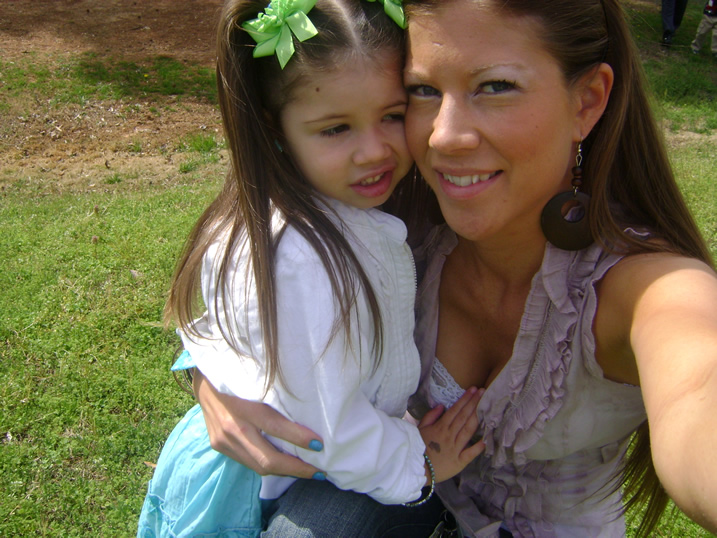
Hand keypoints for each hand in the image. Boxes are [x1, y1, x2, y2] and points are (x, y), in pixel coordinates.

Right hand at [193, 370, 323, 477]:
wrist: (204, 379)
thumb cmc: (238, 375)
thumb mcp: (258, 381)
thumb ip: (276, 399)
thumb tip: (306, 416)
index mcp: (244, 406)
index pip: (276, 427)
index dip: (299, 438)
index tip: (319, 444)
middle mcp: (232, 427)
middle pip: (268, 459)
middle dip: (297, 468)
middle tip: (319, 471)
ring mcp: (223, 441)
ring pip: (258, 466)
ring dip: (285, 472)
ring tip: (306, 471)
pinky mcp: (219, 447)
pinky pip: (248, 463)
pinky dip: (268, 466)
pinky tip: (284, 465)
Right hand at [418, 387, 484, 482]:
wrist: (415, 468)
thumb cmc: (417, 448)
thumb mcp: (420, 429)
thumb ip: (430, 416)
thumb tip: (442, 406)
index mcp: (441, 427)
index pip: (455, 410)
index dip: (465, 399)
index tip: (474, 390)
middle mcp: (450, 435)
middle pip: (464, 417)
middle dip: (474, 403)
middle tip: (483, 392)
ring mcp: (456, 448)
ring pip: (468, 430)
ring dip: (477, 417)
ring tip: (485, 406)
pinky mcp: (459, 462)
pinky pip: (470, 453)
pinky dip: (478, 447)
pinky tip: (486, 439)